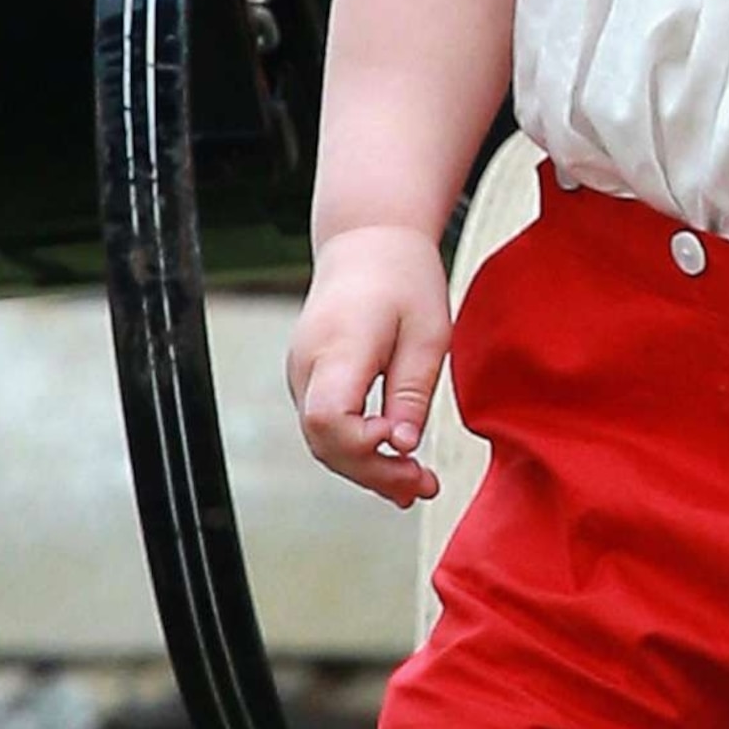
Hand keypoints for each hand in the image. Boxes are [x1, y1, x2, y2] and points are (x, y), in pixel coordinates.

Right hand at [287, 226, 452, 509]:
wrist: (367, 243)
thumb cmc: (404, 280)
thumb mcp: (427, 333)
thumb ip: (412, 391)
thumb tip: (403, 447)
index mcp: (338, 346)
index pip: (328, 418)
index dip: (363, 444)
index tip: (405, 440)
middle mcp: (307, 365)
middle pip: (324, 442)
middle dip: (374, 472)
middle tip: (425, 485)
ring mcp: (301, 375)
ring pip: (322, 442)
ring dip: (368, 469)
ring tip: (417, 484)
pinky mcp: (308, 381)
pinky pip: (326, 428)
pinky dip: (357, 451)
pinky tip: (394, 464)